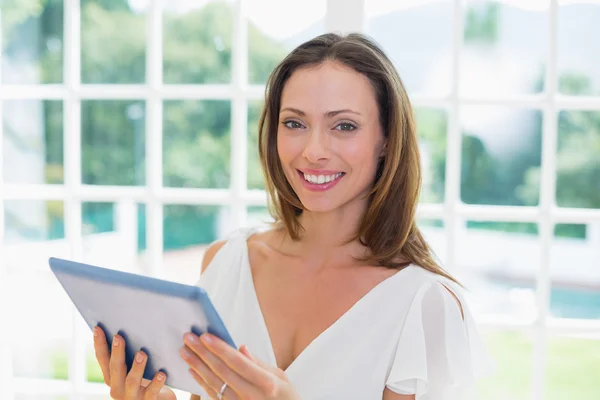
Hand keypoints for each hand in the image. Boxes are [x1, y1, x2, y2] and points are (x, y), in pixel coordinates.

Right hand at [93, 326, 175, 399]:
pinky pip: (151, 393)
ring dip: (137, 367)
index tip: (98, 328)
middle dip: (117, 352)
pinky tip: (162, 373)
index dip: (100, 344)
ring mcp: (132, 397)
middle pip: (116, 369)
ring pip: (132, 381)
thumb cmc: (145, 381)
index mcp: (112, 378)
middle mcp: (118, 389)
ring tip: (142, 353)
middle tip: (119, 337)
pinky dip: (156, 383)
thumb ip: (128, 355)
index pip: (103, 360)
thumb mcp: (133, 369)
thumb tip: (127, 327)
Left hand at [180, 332, 300, 399]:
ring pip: (214, 384)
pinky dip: (201, 382)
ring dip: (197, 366)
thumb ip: (259, 363)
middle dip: (203, 353)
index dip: (220, 348)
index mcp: (266, 383)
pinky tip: (192, 370)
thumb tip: (240, 348)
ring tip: (185, 352)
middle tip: (188, 338)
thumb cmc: (285, 397)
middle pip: (222, 371)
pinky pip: (214, 395)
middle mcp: (251, 396)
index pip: (237, 362)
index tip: (205, 336)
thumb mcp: (281, 378)